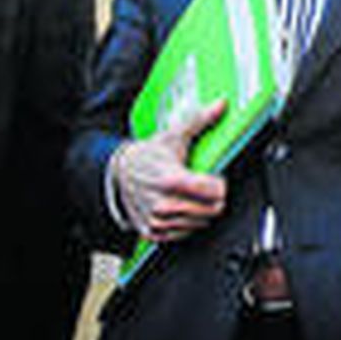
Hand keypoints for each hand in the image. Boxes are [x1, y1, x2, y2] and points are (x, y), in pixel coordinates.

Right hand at [111, 99, 228, 242]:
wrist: (120, 173)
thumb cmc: (149, 155)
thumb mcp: (174, 136)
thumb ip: (200, 121)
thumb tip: (220, 105)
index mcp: (170, 179)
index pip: (213, 192)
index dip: (220, 184)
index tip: (216, 178)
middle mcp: (162, 204)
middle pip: (211, 209)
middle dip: (214, 197)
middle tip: (204, 186)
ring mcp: (157, 221)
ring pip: (200, 223)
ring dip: (201, 210)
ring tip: (190, 195)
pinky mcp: (152, 233)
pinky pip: (185, 234)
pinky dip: (188, 222)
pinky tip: (181, 206)